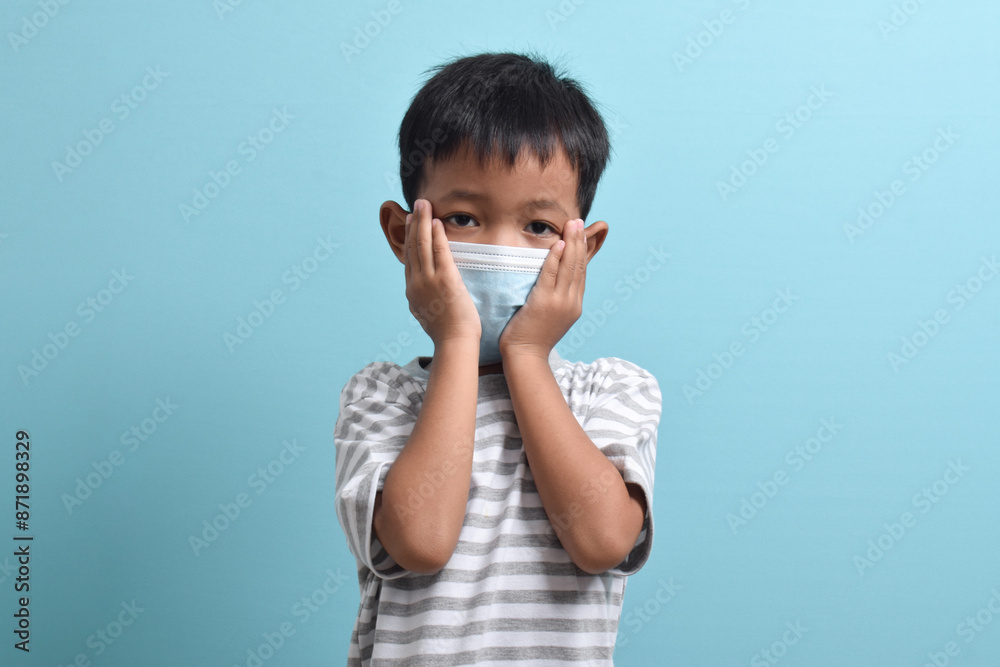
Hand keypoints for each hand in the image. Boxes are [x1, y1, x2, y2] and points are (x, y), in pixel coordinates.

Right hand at [403, 199, 480, 345]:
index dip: (410, 238)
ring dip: (423, 222)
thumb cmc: (447, 332)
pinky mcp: (444, 279)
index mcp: (412, 292)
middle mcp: (416, 283)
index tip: (411, 222)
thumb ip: (424, 300)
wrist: (454, 342)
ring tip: (424, 204)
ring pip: (422, 245)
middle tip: (416, 205)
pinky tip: (436, 222)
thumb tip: (423, 294)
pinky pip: (439, 252)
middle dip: (414, 223)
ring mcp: (428, 281)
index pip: (409, 259)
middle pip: (413, 247)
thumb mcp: (427, 314)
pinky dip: (436, 235)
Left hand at [499, 218, 586, 359]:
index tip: (581, 234)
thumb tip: (553, 286)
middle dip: (579, 241)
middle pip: (578, 266)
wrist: (526, 357)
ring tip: (572, 225)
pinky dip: (555, 259)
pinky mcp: (544, 302)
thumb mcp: (551, 317)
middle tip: (578, 221)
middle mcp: (571, 302)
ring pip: (569, 267)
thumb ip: (555, 300)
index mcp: (574, 306)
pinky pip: (551, 275)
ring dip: (571, 244)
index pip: (581, 273)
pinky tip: (558, 244)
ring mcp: (560, 302)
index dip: (582, 252)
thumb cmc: (532, 338)